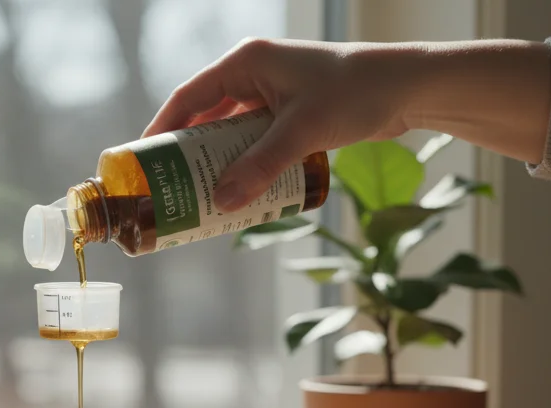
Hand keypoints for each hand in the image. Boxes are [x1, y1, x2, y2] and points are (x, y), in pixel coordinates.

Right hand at [144, 37, 550, 211]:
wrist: (409, 88)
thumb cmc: (357, 93)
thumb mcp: (303, 132)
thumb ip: (261, 166)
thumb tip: (222, 203)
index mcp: (247, 61)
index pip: (188, 97)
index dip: (161, 130)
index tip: (141, 162)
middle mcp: (254, 73)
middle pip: (204, 117)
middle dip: (186, 155)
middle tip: (166, 190)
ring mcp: (272, 94)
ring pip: (229, 133)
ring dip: (217, 164)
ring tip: (198, 198)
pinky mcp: (290, 113)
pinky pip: (253, 142)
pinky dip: (244, 165)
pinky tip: (238, 191)